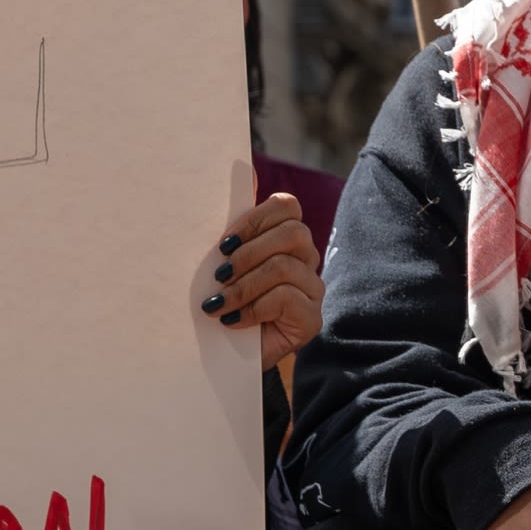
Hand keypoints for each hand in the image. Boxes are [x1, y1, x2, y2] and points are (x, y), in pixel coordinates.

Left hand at [204, 194, 321, 384]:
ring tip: (218, 303)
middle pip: (292, 233)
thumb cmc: (218, 303)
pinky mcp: (311, 319)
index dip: (254, 219)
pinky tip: (234, 321)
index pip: (286, 207)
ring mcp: (312, 290)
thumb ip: (231, 226)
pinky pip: (287, 298)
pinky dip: (254, 308)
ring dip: (244, 285)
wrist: (218, 358)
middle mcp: (304, 260)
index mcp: (282, 239)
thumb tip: (242, 171)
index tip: (222, 243)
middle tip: (219, 274)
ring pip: (285, 266)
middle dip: (249, 252)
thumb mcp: (218, 262)